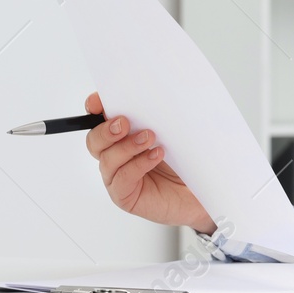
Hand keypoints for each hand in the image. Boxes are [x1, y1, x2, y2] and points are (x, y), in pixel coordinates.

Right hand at [83, 91, 214, 234]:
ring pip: (107, 159)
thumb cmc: (185, 163)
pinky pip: (122, 179)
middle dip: (106, 129)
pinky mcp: (125, 195)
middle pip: (95, 140)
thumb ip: (160, 116)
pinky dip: (137, 165)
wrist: (198, 193)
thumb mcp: (174, 133)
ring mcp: (118, 177)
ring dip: (127, 146)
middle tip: (124, 122)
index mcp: (122, 136)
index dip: (95, 108)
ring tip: (149, 137)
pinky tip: (155, 156)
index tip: (98, 102)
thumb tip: (158, 97)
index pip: (99, 119)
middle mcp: (116, 156)